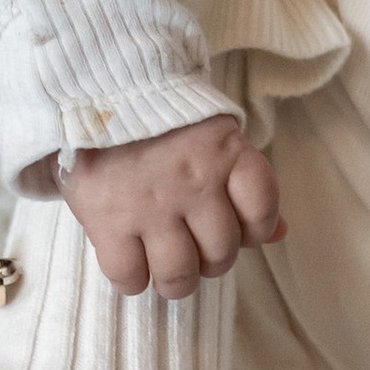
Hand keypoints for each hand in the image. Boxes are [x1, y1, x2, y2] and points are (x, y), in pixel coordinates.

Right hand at [62, 115, 283, 297]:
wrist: (92, 88)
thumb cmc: (157, 118)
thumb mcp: (210, 137)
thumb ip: (244, 183)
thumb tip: (278, 234)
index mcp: (225, 152)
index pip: (262, 211)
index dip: (255, 229)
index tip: (237, 227)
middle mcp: (194, 181)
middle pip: (221, 252)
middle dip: (210, 260)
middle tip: (192, 247)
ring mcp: (151, 205)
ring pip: (180, 274)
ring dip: (175, 280)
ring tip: (165, 266)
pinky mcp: (108, 220)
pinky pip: (130, 277)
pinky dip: (132, 280)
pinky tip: (129, 263)